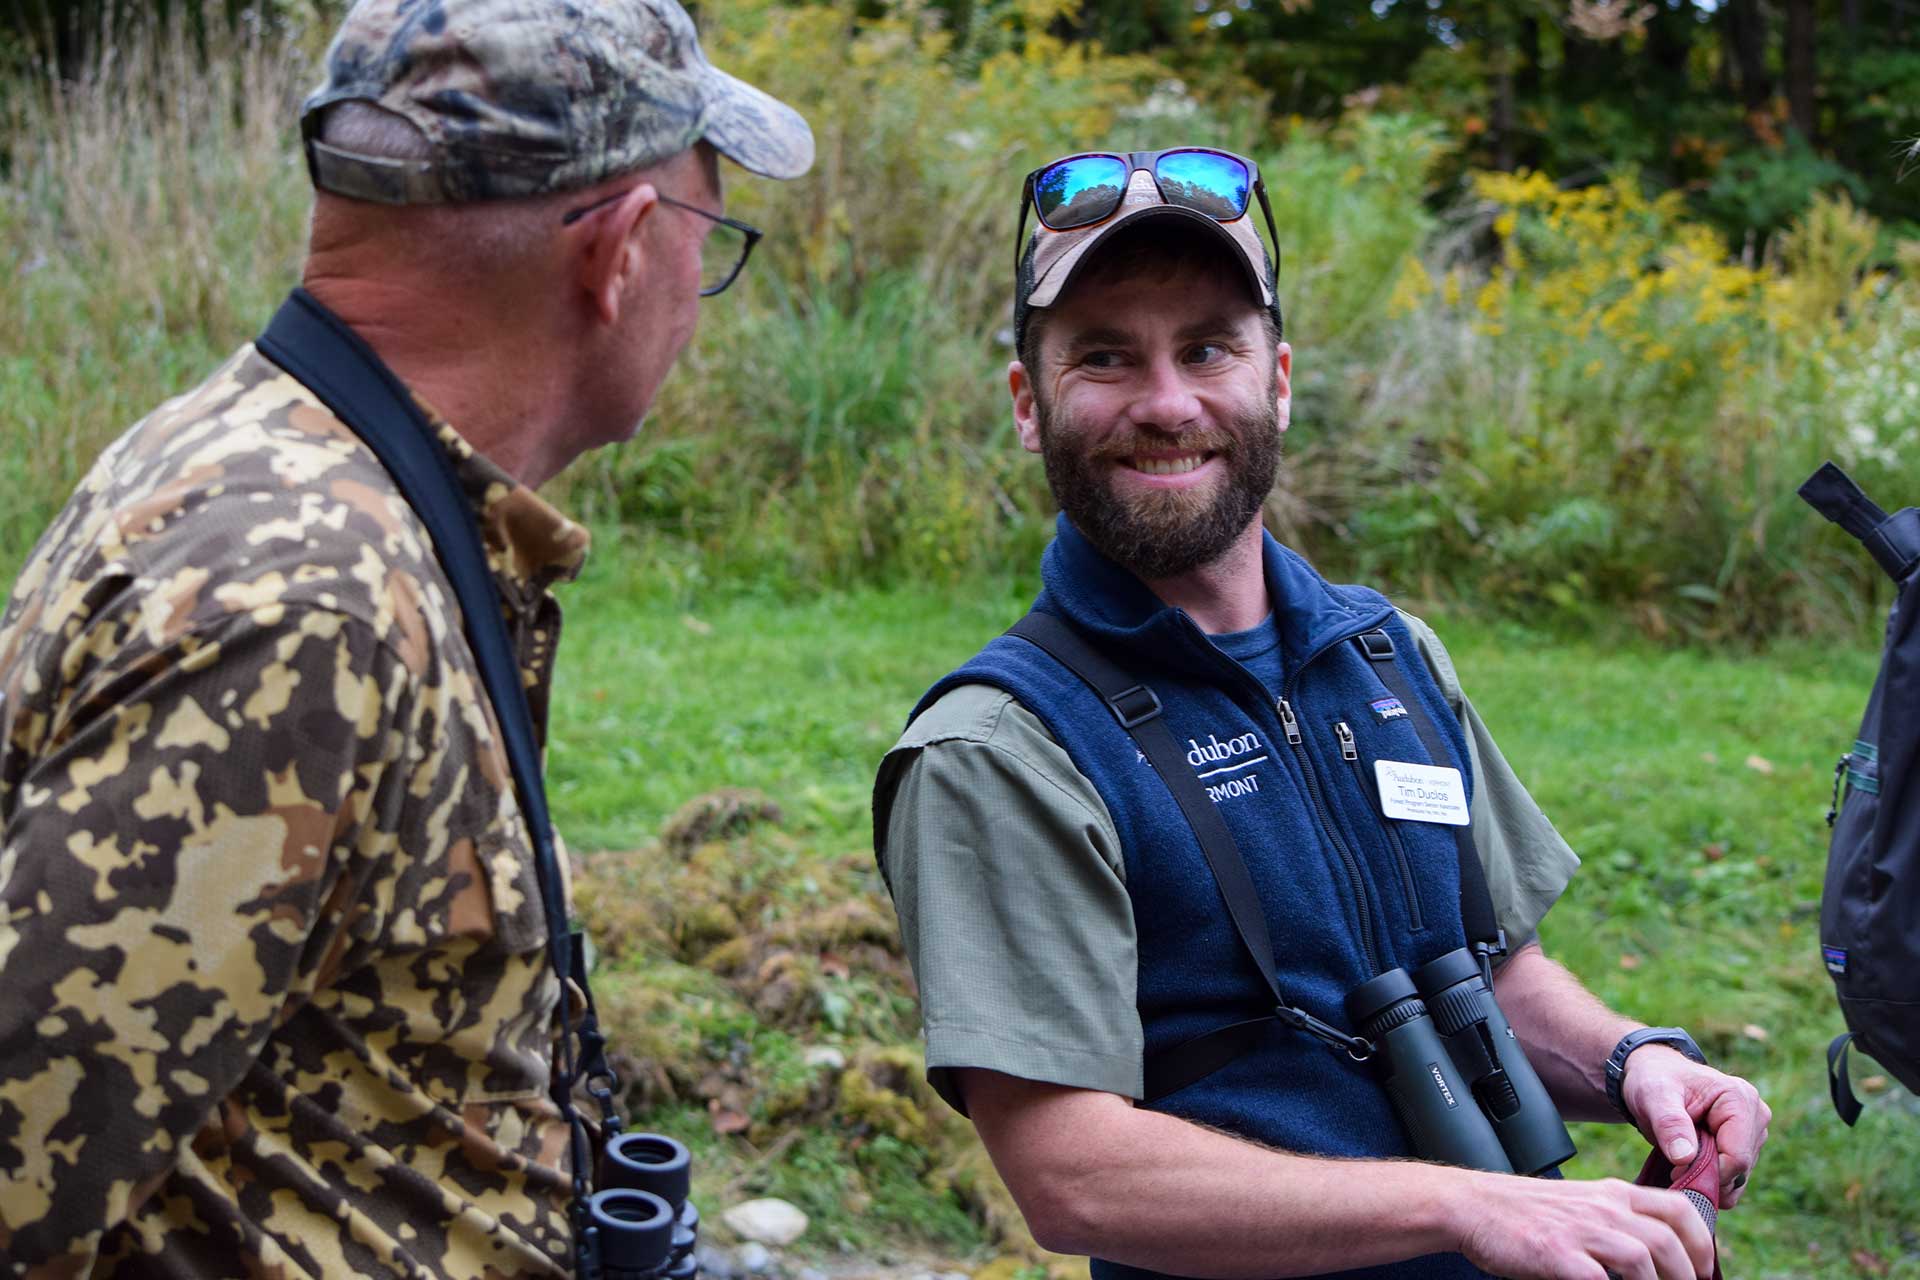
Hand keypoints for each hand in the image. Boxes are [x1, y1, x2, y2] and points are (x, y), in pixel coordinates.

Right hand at [1453, 1173, 1714, 1279]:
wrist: (1472, 1205)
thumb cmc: (1526, 1214)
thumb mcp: (1580, 1205)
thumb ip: (1615, 1222)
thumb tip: (1652, 1257)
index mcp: (1612, 1194)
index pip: (1679, 1209)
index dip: (1702, 1243)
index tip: (1703, 1271)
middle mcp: (1603, 1207)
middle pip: (1668, 1239)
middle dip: (1687, 1275)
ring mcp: (1580, 1230)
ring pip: (1643, 1258)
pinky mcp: (1557, 1254)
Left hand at [1620, 1045, 1769, 1206]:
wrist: (1655, 1076)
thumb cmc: (1655, 1080)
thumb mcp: (1654, 1096)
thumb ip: (1670, 1124)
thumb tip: (1684, 1159)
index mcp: (1739, 1099)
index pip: (1737, 1157)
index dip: (1706, 1172)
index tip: (1675, 1169)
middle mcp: (1756, 1116)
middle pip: (1740, 1169)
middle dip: (1706, 1176)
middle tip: (1673, 1166)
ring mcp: (1753, 1133)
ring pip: (1739, 1177)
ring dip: (1708, 1178)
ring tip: (1680, 1159)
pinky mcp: (1747, 1146)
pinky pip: (1735, 1178)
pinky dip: (1712, 1180)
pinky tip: (1690, 1166)